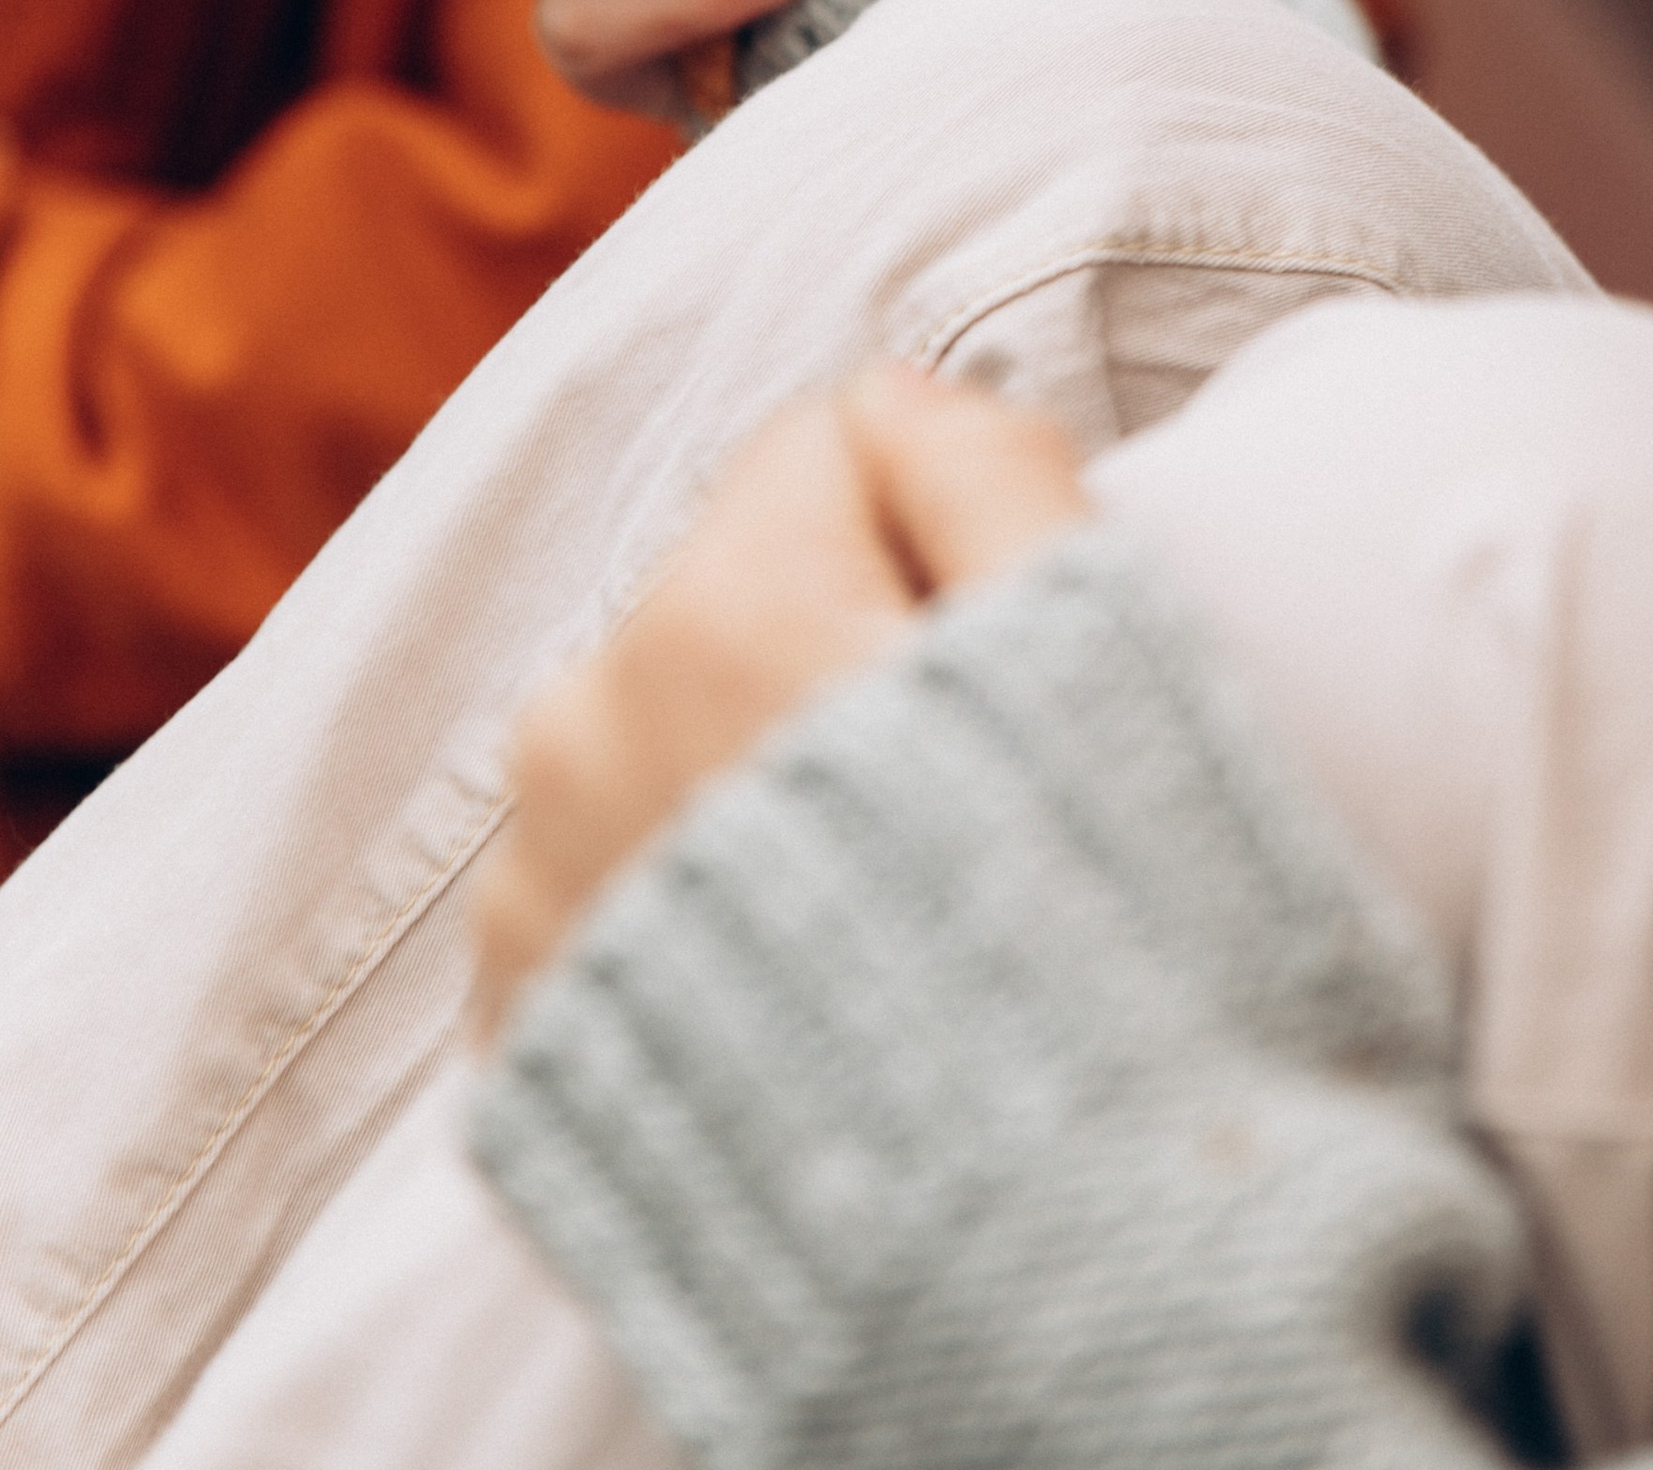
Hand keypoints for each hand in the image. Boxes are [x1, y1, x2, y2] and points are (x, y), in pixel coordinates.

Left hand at [472, 364, 1086, 1040]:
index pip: (840, 438)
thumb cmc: (1097, 947)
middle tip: (965, 798)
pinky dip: (704, 918)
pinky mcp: (533, 1032)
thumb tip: (898, 388)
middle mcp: (584, 722)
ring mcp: (542, 887)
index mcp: (722, 605)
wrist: (1034, 1286)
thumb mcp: (1098, 645)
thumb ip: (987, 462)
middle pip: (742, 587)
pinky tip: (813, 995)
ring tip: (895, 912)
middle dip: (843, 650)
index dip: (952, 527)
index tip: (1013, 656)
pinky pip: (621, 886)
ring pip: (673, 732)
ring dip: (764, 780)